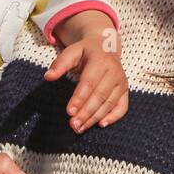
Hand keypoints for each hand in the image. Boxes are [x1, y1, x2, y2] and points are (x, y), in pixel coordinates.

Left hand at [45, 16, 127, 131]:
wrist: (106, 46)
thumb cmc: (86, 51)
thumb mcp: (72, 51)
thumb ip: (60, 63)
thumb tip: (48, 77)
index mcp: (100, 61)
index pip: (89, 83)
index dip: (79, 98)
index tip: (69, 112)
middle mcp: (114, 72)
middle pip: (100, 96)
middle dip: (86, 112)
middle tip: (73, 124)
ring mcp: (121, 82)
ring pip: (109, 104)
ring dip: (95, 118)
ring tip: (80, 128)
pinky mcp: (124, 91)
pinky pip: (122, 107)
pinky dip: (113, 117)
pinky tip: (100, 124)